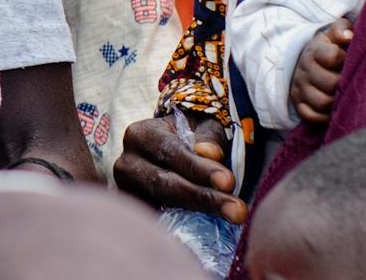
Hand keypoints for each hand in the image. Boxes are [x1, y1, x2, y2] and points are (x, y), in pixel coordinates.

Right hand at [114, 114, 246, 223]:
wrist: (167, 154)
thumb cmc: (190, 139)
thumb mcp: (201, 127)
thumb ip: (208, 136)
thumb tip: (210, 152)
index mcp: (141, 135)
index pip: (170, 152)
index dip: (199, 168)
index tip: (228, 182)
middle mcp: (127, 163)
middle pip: (164, 184)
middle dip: (203, 198)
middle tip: (237, 211)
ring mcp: (128, 192)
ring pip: (161, 208)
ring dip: (197, 216)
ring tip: (228, 221)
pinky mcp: (136, 213)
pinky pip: (157, 224)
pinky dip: (181, 232)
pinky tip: (203, 239)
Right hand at [290, 18, 352, 124]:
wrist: (305, 62)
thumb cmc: (329, 49)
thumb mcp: (334, 34)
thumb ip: (343, 29)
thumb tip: (349, 37)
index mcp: (315, 51)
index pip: (332, 56)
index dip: (346, 60)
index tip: (352, 62)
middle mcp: (304, 70)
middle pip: (329, 83)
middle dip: (345, 85)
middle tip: (356, 85)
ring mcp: (300, 88)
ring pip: (321, 102)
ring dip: (337, 103)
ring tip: (348, 98)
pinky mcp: (299, 104)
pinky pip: (311, 116)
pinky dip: (325, 117)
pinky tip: (335, 111)